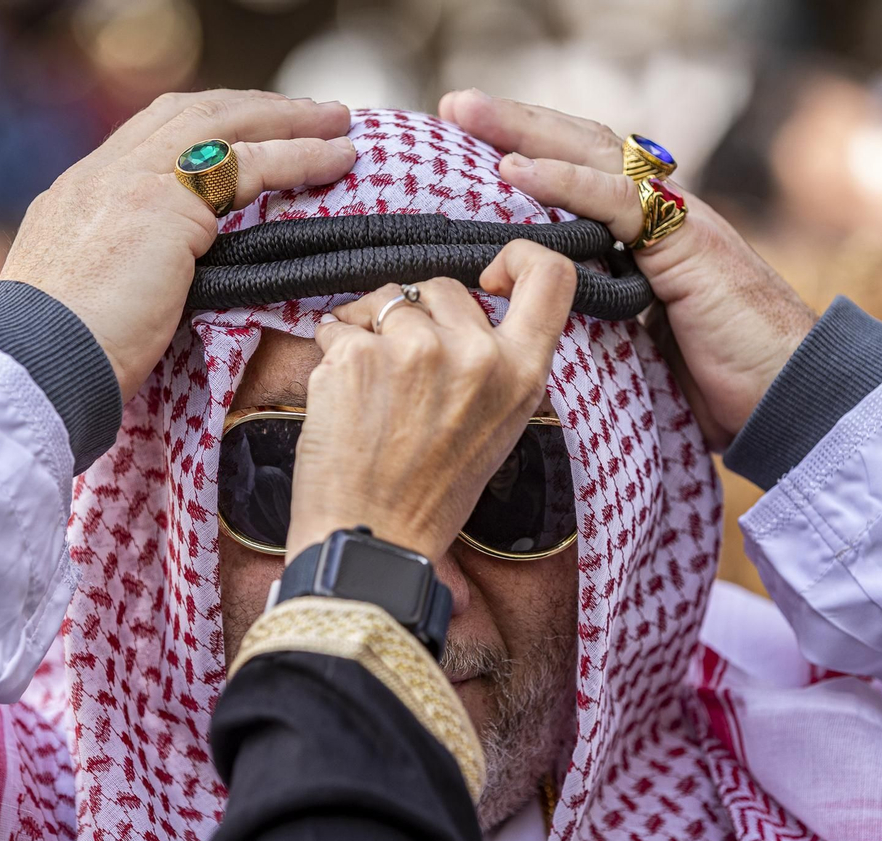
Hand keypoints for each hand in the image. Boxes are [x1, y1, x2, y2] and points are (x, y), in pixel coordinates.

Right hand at [1, 90, 355, 399]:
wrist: (38, 364)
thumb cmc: (61, 358)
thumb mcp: (84, 301)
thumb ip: (118, 273)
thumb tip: (155, 289)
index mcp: (79, 195)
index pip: (152, 137)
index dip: (209, 126)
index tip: (251, 131)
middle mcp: (102, 174)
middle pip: (192, 114)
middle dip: (255, 108)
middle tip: (309, 113)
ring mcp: (131, 181)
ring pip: (225, 125)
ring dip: (288, 120)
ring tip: (337, 122)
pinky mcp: (165, 204)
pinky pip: (250, 166)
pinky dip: (299, 157)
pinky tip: (334, 159)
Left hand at [287, 240, 577, 560]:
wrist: (372, 541)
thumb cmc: (428, 495)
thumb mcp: (496, 427)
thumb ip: (496, 363)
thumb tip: (473, 306)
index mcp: (522, 374)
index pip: (550, 275)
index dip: (517, 258)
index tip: (488, 277)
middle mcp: (478, 356)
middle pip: (446, 287)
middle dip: (417, 316)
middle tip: (402, 376)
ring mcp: (417, 350)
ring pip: (387, 299)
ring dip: (369, 328)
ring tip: (369, 389)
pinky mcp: (359, 354)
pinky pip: (337, 324)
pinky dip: (331, 350)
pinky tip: (341, 398)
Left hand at [439, 89, 816, 451]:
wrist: (791, 400)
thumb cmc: (722, 386)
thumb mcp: (640, 349)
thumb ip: (598, 322)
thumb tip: (541, 330)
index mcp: (650, 237)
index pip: (583, 175)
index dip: (530, 155)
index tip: (468, 147)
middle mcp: (664, 216)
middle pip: (581, 148)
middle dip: (516, 124)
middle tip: (453, 107)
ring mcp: (679, 222)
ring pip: (594, 156)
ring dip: (526, 131)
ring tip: (467, 115)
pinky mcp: (688, 243)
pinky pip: (618, 200)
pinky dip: (565, 180)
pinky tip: (515, 169)